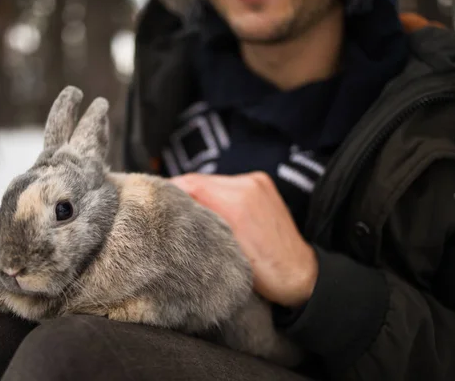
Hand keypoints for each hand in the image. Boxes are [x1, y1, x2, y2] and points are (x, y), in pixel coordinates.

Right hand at [171, 172, 317, 307]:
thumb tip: (174, 214)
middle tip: (164, 209)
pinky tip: (209, 208)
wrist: (300, 273)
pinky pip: (228, 183)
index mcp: (236, 201)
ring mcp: (256, 181)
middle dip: (181, 193)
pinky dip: (215, 193)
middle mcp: (247, 184)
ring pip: (212, 181)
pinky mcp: (262, 183)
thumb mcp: (223, 255)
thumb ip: (199, 226)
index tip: (153, 202)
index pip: (189, 185)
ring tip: (185, 211)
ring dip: (198, 193)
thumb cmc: (263, 274)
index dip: (168, 192)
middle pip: (199, 180)